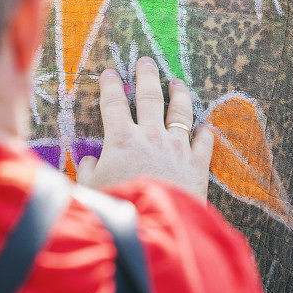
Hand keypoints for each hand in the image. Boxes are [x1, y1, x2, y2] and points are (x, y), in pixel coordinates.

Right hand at [77, 58, 213, 199]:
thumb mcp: (89, 192)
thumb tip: (91, 161)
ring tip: (178, 82)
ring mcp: (177, 148)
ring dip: (179, 94)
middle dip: (146, 76)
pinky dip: (203, 133)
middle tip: (146, 61)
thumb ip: (88, 172)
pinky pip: (204, 142)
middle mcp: (151, 136)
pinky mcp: (197, 164)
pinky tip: (203, 128)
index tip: (110, 73)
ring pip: (180, 112)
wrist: (152, 231)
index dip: (110, 86)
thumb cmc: (116, 210)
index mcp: (121, 140)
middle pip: (149, 97)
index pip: (113, 104)